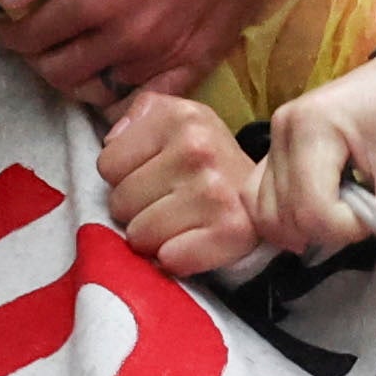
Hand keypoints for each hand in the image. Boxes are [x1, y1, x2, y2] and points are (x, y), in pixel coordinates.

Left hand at [0, 0, 292, 103]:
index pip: (33, 36)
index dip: (10, 33)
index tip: (6, 24)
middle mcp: (127, 36)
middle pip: (59, 72)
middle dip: (36, 58)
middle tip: (35, 39)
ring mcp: (165, 54)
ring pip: (98, 92)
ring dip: (74, 79)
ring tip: (70, 55)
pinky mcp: (198, 61)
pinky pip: (147, 102)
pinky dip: (121, 101)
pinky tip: (111, 80)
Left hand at [96, 92, 269, 277]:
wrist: (268, 189)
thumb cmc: (205, 157)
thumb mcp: (174, 117)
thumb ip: (136, 115)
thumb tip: (110, 141)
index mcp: (180, 117)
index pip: (107, 165)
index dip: (124, 174)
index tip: (151, 174)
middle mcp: (198, 150)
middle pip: (119, 202)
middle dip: (136, 208)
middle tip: (166, 202)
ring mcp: (215, 192)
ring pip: (139, 236)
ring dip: (153, 236)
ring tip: (178, 221)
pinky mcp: (230, 232)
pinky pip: (170, 259)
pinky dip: (176, 258)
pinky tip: (191, 242)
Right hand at [259, 45, 375, 256]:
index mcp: (312, 127)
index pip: (314, 209)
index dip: (350, 228)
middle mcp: (281, 131)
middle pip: (287, 215)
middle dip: (330, 229)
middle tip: (366, 216)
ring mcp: (273, 140)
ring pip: (265, 212)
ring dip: (304, 229)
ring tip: (342, 216)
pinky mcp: (275, 149)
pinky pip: (259, 197)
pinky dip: (283, 218)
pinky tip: (315, 218)